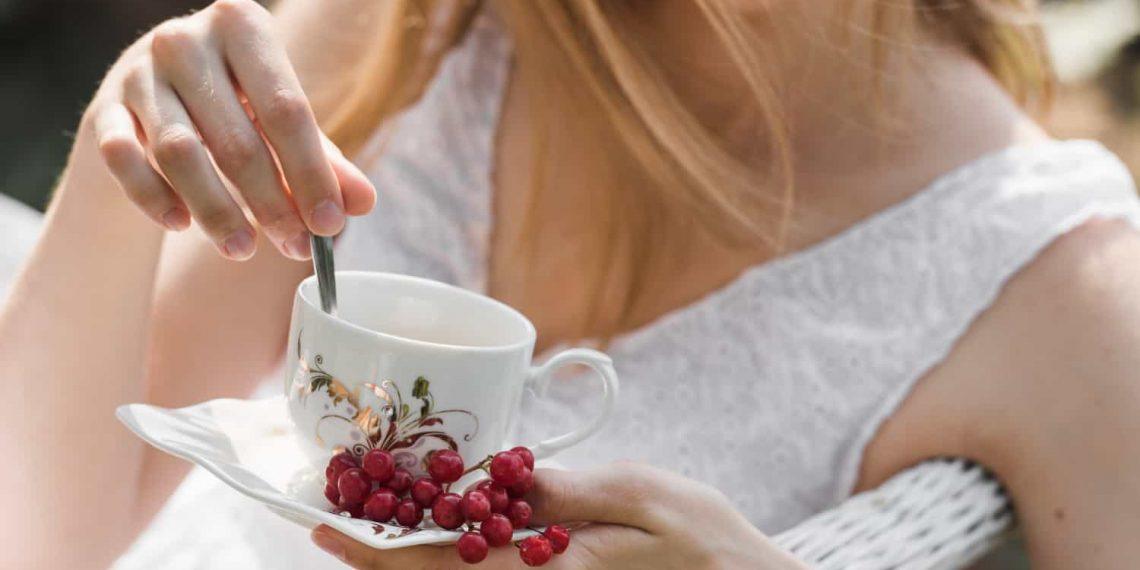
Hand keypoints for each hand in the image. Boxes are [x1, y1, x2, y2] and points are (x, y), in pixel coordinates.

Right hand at [83, 0, 374, 259]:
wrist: (154, 90)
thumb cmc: (236, 105)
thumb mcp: (282, 123)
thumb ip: (325, 160)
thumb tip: (362, 203)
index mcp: (243, 27)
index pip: (286, 110)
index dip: (311, 174)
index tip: (330, 225)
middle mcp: (185, 40)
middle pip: (236, 139)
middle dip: (271, 203)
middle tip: (295, 247)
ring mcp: (137, 73)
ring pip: (179, 155)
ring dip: (217, 211)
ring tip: (244, 250)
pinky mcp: (103, 109)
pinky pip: (126, 162)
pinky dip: (155, 199)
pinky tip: (181, 225)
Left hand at [310, 462, 807, 568]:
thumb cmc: (706, 543)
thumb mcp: (641, 493)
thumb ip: (564, 491)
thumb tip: (494, 484)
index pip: (438, 567)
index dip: (374, 549)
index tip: (323, 526)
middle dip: (379, 553)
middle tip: (334, 514)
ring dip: (410, 555)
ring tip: (372, 515)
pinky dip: (455, 555)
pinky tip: (446, 525)